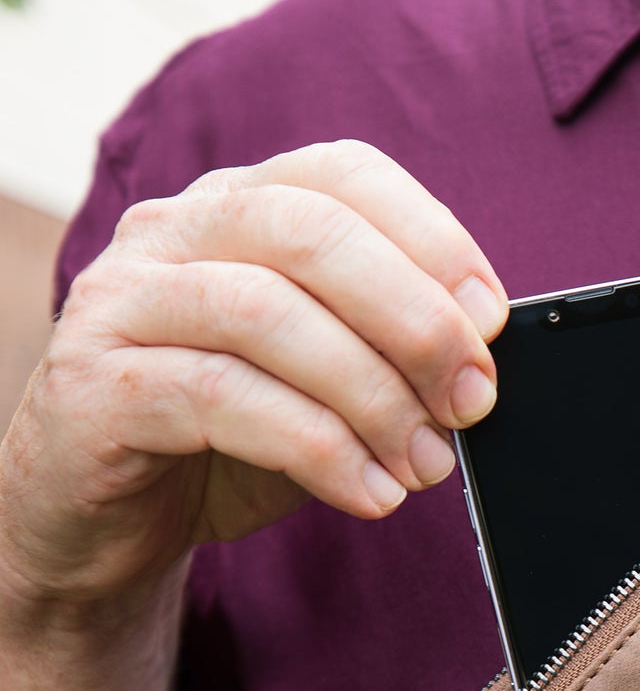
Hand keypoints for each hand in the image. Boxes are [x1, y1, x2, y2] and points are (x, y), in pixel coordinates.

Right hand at [0, 139, 505, 609]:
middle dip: (416, 322)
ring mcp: (124, 301)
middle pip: (312, 234)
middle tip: (471, 402)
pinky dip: (316, 450)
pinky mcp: (95, 384)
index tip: (494, 323)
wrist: (103, 516)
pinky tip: (368, 492)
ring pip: (267, 314)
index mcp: (239, 208)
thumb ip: (385, 353)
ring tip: (425, 464)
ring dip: (372, 397)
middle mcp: (174, 232)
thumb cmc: (228, 437)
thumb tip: (479, 367)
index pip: (344, 175)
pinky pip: (220, 398)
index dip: (435, 241)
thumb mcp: (323, 381)